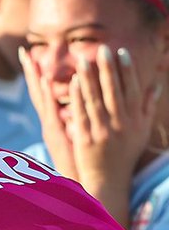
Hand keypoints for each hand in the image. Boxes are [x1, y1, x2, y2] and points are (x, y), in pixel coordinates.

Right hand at [18, 45, 77, 179]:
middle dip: (30, 72)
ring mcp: (51, 129)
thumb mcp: (76, 139)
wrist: (81, 186)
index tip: (31, 56)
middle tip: (24, 51)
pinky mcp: (57, 136)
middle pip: (36, 93)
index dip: (36, 76)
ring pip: (40, 99)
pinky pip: (52, 111)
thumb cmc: (82, 164)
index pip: (42, 94)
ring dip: (36, 79)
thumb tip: (80, 106)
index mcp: (52, 123)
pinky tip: (48, 82)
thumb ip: (74, 123)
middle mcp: (48, 123)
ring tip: (31, 60)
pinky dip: (49, 96)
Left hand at [68, 45, 158, 224]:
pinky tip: (73, 82)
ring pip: (95, 101)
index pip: (132, 91)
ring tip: (82, 58)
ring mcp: (103, 132)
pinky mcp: (85, 139)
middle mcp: (121, 126)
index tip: (122, 51)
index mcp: (135, 122)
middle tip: (103, 48)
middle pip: (113, 93)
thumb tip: (156, 83)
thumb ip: (148, 107)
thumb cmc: (126, 152)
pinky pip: (81, 115)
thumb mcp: (142, 131)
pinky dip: (78, 98)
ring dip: (89, 79)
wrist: (109, 180)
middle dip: (108, 70)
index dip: (127, 71)